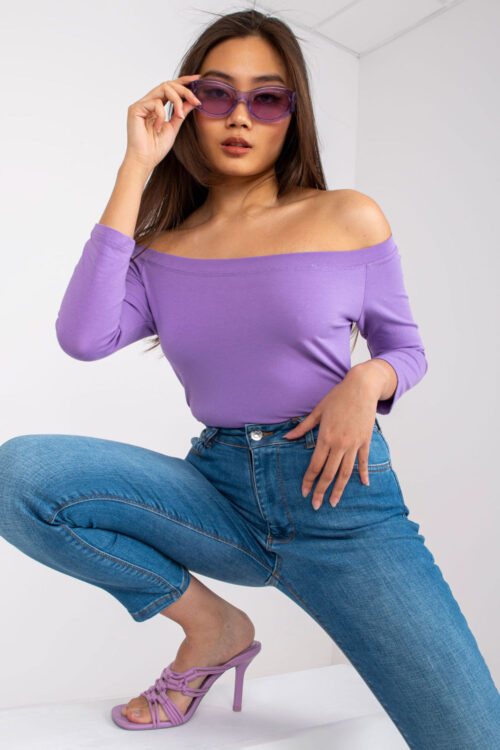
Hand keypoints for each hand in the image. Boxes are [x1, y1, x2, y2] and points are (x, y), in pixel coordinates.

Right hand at [124, 74, 201, 172]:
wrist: (144, 160)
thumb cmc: (156, 148)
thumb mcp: (174, 127)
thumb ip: (181, 112)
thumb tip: (193, 101)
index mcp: (156, 106)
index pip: (170, 87)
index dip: (184, 81)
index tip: (198, 79)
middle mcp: (147, 102)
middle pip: (168, 84)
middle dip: (185, 90)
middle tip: (196, 101)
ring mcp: (141, 104)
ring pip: (163, 89)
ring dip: (177, 101)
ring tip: (180, 116)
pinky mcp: (135, 108)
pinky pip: (155, 103)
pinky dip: (161, 115)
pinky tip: (158, 128)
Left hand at [283, 370, 380, 509]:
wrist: (362, 387)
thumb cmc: (338, 397)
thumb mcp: (318, 411)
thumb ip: (303, 427)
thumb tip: (287, 437)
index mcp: (326, 437)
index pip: (315, 465)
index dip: (309, 480)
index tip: (304, 492)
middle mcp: (340, 444)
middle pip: (329, 473)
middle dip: (321, 490)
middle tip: (316, 505)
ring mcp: (354, 443)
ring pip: (346, 472)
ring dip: (340, 489)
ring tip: (334, 502)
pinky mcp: (365, 441)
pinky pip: (363, 461)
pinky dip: (363, 473)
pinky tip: (363, 484)